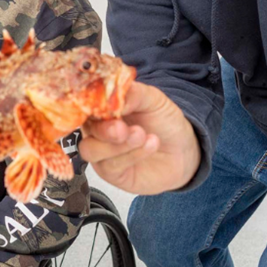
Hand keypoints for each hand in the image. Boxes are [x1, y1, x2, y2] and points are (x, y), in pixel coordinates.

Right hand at [78, 81, 199, 194]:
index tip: (105, 105)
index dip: (89, 104)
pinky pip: (111, 166)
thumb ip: (133, 94)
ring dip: (116, 145)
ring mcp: (102, 152)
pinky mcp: (112, 173)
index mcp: (101, 107)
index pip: (83, 103)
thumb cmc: (163, 120)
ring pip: (91, 150)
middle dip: (104, 129)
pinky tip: (150, 145)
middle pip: (85, 129)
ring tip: (142, 136)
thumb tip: (113, 96)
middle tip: (123, 128)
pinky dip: (131, 155)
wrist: (183, 148)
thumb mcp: (153, 99)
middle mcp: (96, 129)